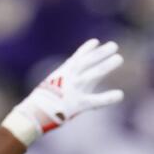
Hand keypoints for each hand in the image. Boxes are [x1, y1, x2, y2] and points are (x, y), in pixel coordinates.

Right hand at [2, 39, 123, 145]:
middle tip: (114, 46)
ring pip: (93, 74)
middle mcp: (70, 78)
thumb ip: (64, 81)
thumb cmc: (42, 102)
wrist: (34, 112)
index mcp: (63, 73)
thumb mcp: (52, 86)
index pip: (77, 57)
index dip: (87, 49)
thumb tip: (70, 80)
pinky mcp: (79, 103)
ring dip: (106, 65)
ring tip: (119, 58)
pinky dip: (108, 98)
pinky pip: (96, 100)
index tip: (96, 41)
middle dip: (101, 53)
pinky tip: (120, 95)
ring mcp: (75, 89)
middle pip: (88, 62)